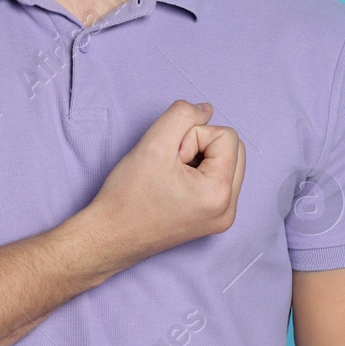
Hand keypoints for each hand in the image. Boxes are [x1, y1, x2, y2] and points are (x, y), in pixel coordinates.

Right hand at [79, 100, 246, 272]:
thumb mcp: (153, 142)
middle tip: (172, 164)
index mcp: (219, 193)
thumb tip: (206, 110)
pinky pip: (218, 180)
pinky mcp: (212, 220)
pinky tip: (175, 185)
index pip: (226, 136)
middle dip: (201, 146)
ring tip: (172, 175)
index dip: (194, 137)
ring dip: (200, 158)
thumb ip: (183, 115)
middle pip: (234, 149)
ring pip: (227, 163)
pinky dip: (199, 173)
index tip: (170, 158)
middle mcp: (228, 209)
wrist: (111, 235)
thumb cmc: (128, 195)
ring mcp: (222, 217)